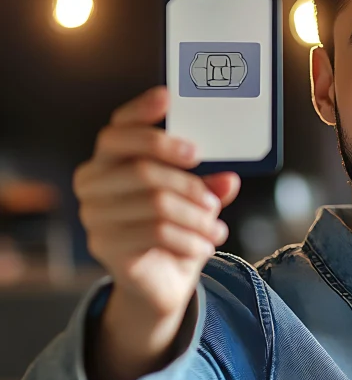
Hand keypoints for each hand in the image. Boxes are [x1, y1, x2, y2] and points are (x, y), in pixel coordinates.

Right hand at [73, 85, 240, 322]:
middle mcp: (93, 181)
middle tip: (213, 199)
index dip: (141, 111)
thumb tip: (230, 177)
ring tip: (216, 229)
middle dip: (188, 183)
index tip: (168, 98)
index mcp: (111, 159)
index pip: (119, 127)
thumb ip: (210, 185)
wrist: (160, 281)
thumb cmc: (176, 230)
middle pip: (142, 168)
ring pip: (155, 204)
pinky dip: (189, 239)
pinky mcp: (103, 244)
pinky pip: (155, 233)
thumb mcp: (197, 202)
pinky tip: (205, 245)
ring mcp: (93, 213)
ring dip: (195, 218)